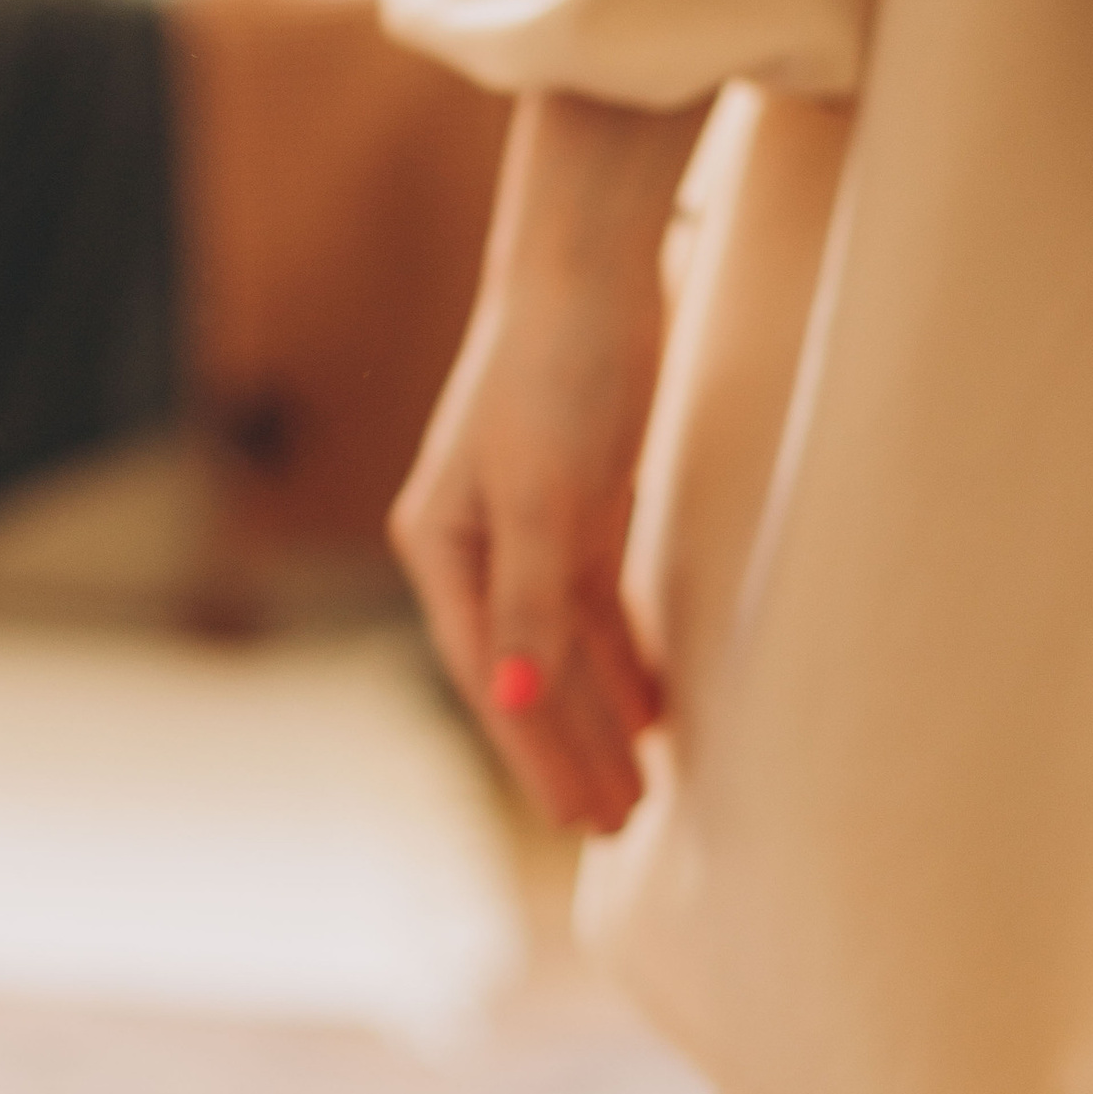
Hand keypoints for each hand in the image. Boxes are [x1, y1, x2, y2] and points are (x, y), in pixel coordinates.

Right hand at [391, 95, 695, 835]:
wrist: (587, 267)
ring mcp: (528, 523)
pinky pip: (596, 603)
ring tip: (636, 783)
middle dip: (570, 749)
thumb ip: (533, 601)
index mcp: (443, 547)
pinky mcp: (579, 499)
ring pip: (565, 642)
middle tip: (617, 826)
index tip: (581, 818)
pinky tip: (649, 702)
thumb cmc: (552, 372)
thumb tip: (518, 695)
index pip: (494, 673)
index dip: (537, 751)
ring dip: (598, 713)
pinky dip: (620, 655)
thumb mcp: (543, 494)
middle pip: (528, 669)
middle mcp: (476, 544)